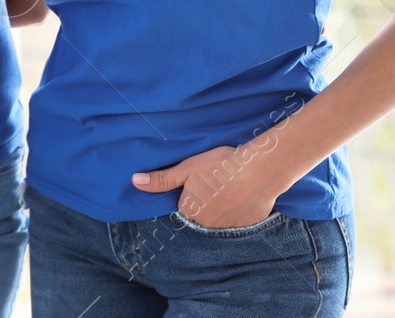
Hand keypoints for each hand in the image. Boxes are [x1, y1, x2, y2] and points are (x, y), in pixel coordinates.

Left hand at [131, 143, 284, 228]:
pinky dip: (240, 210)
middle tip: (217, 182)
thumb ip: (162, 180)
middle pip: (201, 214)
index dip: (191, 192)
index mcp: (189, 211)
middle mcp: (206, 225)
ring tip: (231, 187)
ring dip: (223, 207)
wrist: (260, 170)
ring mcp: (229, 228)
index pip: (183, 205)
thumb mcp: (187, 168)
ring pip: (220, 218)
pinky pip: (239, 221)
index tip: (201, 181)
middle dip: (206, 201)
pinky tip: (244, 195)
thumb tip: (135, 182)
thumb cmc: (221, 166)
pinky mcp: (248, 226)